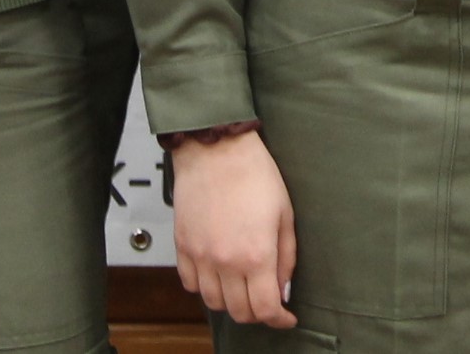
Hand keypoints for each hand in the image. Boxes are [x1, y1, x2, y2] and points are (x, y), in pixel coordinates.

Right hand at [170, 130, 295, 328]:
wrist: (217, 149)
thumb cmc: (254, 173)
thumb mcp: (285, 214)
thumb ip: (286, 257)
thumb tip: (283, 288)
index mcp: (257, 254)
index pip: (265, 309)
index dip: (278, 319)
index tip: (285, 317)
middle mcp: (226, 261)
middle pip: (239, 311)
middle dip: (257, 312)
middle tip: (266, 300)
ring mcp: (200, 256)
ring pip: (213, 302)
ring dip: (230, 301)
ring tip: (242, 286)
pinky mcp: (182, 246)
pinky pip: (190, 284)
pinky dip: (204, 287)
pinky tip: (217, 274)